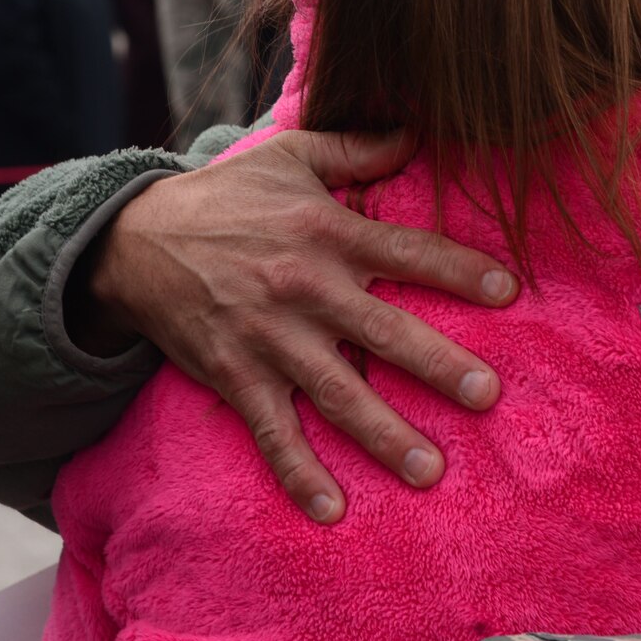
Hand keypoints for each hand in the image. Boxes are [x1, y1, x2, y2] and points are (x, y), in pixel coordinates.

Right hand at [77, 130, 517, 523]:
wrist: (132, 240)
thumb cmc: (227, 196)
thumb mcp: (291, 156)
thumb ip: (357, 147)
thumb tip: (419, 131)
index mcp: (326, 233)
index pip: (406, 251)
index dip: (458, 270)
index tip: (508, 291)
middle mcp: (304, 289)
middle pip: (383, 332)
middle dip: (437, 366)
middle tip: (487, 396)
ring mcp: (270, 340)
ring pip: (337, 394)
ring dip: (384, 435)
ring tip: (430, 471)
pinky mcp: (236, 377)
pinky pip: (274, 433)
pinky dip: (299, 473)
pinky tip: (332, 510)